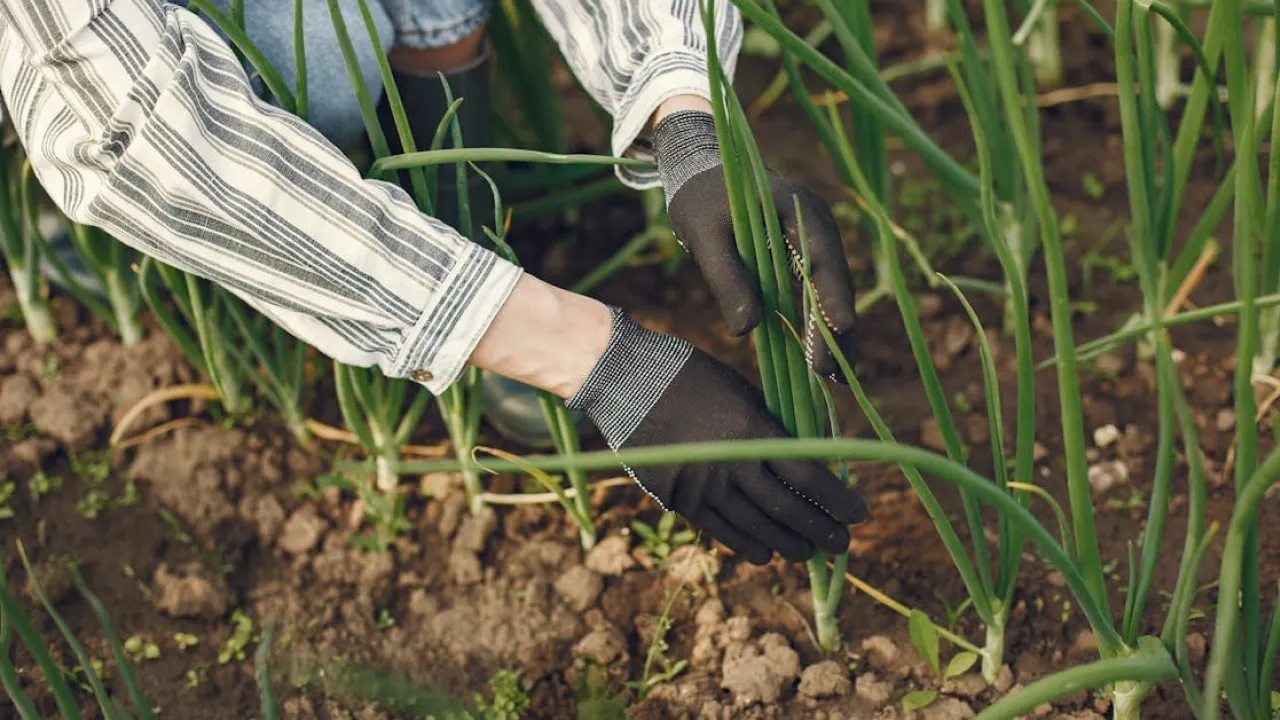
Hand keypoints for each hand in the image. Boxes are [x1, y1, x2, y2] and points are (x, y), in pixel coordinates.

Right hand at [565, 308, 867, 563]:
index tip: (859, 513)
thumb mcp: (742, 392)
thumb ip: (773, 427)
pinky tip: (766, 554)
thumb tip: (811, 457)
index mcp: (753, 430)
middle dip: (820, 530)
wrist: (626, 381)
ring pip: (756, 526)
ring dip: (789, 543)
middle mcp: (731, 463)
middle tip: (842, 544)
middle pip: (787, 509)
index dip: (837, 499)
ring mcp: (703, 485)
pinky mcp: (678, 498)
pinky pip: (720, 531)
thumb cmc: (691, 376)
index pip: (808, 475)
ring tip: (809, 553)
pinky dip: (747, 545)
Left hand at [652, 108, 858, 380]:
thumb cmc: (700, 200)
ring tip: (835, 379)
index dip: (833, 296)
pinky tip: (819, 359)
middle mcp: (816, 222)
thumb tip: (746, 329)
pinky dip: (817, 322)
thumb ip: (726, 277)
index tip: (842, 330)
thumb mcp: (704, 236)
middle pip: (835, 280)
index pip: (822, 257)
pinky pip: (816, 290)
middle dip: (836, 329)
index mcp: (797, 208)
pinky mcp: (804, 253)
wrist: (702, 172)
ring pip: (830, 290)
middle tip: (833, 375)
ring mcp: (815, 238)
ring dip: (833, 333)